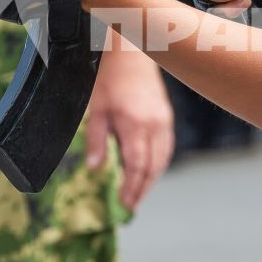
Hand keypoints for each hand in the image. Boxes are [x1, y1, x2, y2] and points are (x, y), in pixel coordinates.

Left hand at [87, 45, 173, 208]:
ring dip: (151, 180)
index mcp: (135, 124)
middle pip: (152, 168)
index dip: (131, 188)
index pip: (137, 166)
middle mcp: (154, 125)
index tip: (123, 203)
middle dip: (142, 190)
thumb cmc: (110, 79)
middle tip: (130, 207)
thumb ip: (96, 139)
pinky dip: (158, 165)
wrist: (132, 54)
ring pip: (162, 160)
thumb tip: (95, 169)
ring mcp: (164, 121)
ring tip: (138, 194)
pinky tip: (148, 172)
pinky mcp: (166, 118)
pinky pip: (166, 148)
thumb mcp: (96, 109)